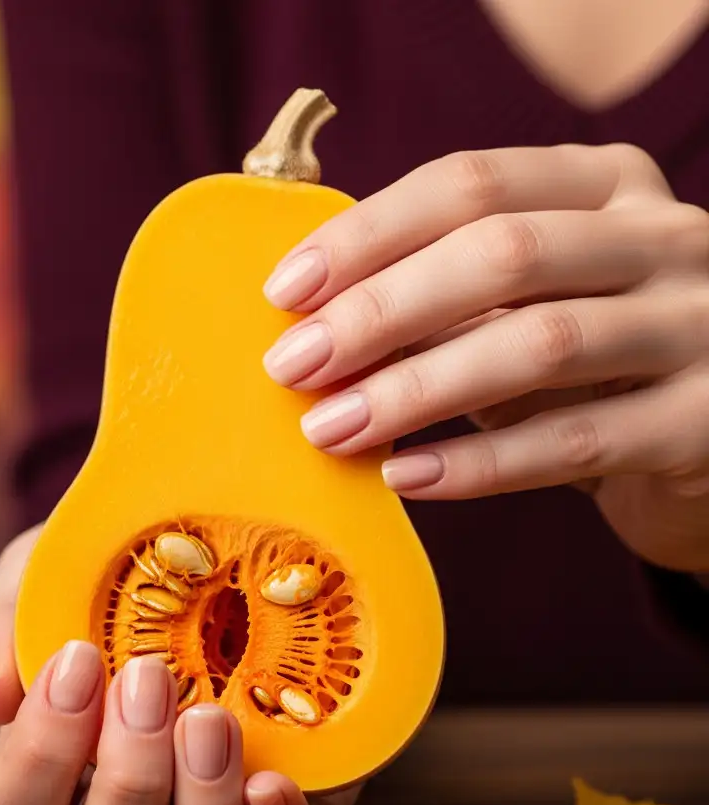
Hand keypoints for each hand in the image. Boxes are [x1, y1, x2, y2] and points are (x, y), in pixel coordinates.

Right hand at [0, 525, 360, 804]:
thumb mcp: (46, 576)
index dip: (40, 756)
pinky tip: (270, 783)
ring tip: (211, 717)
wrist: (206, 544)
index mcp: (61, 770)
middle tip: (150, 680)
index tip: (79, 660)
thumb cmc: (109, 580)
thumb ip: (5, 625)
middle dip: (128, 778)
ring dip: (199, 801)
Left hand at [262, 144, 708, 573]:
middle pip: (502, 255)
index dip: (368, 235)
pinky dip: (477, 464)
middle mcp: (663, 237)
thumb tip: (311, 322)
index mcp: (606, 185)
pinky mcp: (701, 421)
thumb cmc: (589, 358)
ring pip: (537, 345)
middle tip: (292, 366)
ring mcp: (696, 325)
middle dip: (379, 312)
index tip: (285, 291)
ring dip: (413, 391)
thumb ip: (448, 292)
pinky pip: (572, 441)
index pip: (472, 184)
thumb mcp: (530, 301)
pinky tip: (402, 474)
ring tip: (329, 428)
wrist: (706, 429)